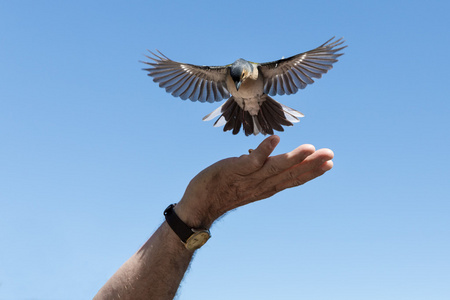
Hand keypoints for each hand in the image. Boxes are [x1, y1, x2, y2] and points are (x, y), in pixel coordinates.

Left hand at [175, 135, 333, 227]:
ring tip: (310, 149)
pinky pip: (250, 161)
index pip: (293, 179)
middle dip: (310, 165)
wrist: (199, 205)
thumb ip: (261, 171)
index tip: (329, 163)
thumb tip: (273, 156)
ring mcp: (248, 178)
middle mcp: (261, 184)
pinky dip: (263, 150)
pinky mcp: (234, 171)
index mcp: (266, 187)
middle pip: (289, 174)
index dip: (311, 171)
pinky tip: (275, 139)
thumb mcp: (248, 182)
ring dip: (293, 158)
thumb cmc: (223, 190)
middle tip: (330, 155)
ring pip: (274, 168)